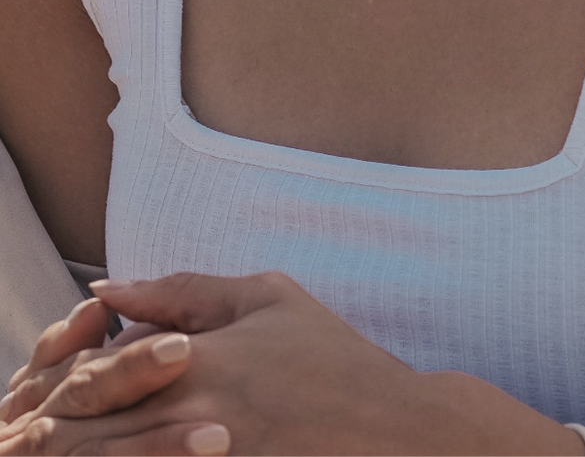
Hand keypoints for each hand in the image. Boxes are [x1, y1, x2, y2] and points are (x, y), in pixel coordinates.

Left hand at [0, 271, 584, 456]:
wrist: (393, 431)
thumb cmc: (331, 356)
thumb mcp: (267, 297)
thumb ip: (186, 289)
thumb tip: (110, 288)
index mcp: (200, 359)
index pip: (96, 375)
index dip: (61, 385)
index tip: (52, 389)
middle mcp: (195, 415)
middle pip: (94, 433)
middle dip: (61, 433)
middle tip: (45, 433)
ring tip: (72, 451)